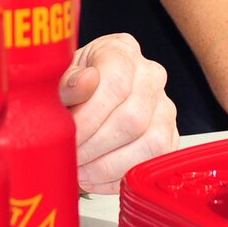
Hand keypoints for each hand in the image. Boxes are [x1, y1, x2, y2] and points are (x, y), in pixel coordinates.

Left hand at [60, 32, 177, 193]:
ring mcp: (164, 107)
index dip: (90, 117)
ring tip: (81, 171)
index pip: (116, 83)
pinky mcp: (169, 137)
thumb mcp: (58, 78)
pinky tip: (96, 176)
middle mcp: (150, 75)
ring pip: (150, 144)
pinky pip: (154, 162)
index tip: (68, 136)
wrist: (82, 98)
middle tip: (71, 158)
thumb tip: (86, 83)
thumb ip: (67, 82)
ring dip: (108, 166)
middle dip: (95, 146)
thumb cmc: (70, 87)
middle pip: (133, 118)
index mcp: (121, 50)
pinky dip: (121, 176)